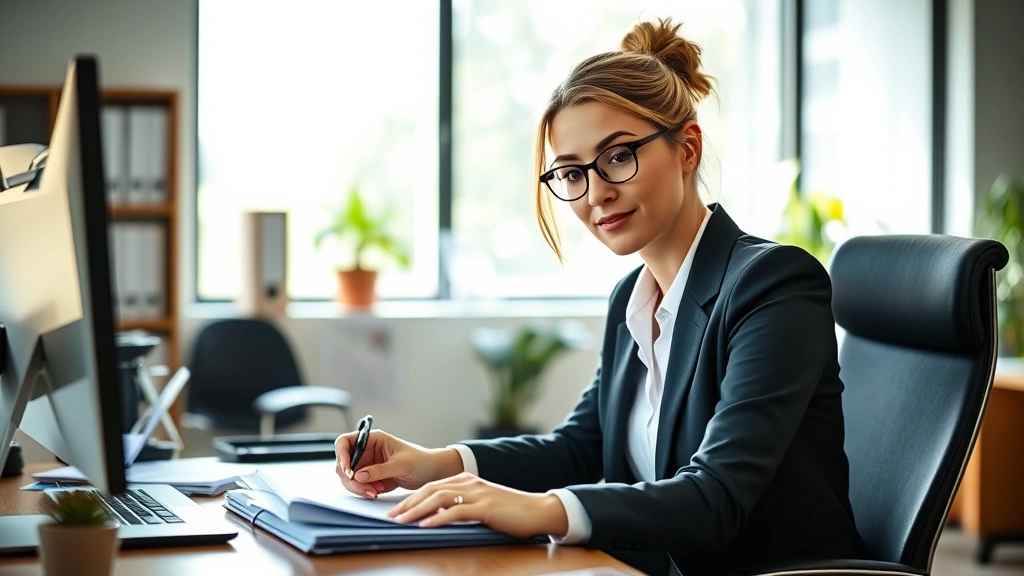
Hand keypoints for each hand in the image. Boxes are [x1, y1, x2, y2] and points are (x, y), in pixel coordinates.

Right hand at [334, 429, 462, 498]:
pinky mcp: (370, 477)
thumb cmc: (420, 461)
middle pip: (343, 463)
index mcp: (373, 439)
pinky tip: (377, 492)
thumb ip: (380, 470)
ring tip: (376, 492)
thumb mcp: (401, 464)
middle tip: (367, 489)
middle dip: (351, 479)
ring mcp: (367, 464)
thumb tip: (359, 476)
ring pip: (348, 477)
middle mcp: (366, 450)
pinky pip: (357, 485)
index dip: (342, 455)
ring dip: (358, 487)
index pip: (345, 442)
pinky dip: (364, 491)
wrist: (431, 472)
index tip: (348, 471)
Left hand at [387, 473, 569, 538]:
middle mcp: (469, 482)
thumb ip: (460, 506)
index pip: (431, 486)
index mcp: (466, 480)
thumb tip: (435, 518)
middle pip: (430, 490)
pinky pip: (456, 512)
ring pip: (439, 498)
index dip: (411, 498)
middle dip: (408, 503)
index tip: (395, 510)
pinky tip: (426, 526)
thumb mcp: (481, 505)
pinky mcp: (485, 507)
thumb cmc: (509, 512)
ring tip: (402, 521)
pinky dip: (438, 519)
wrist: (537, 510)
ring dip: (417, 510)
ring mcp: (477, 493)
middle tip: (391, 516)